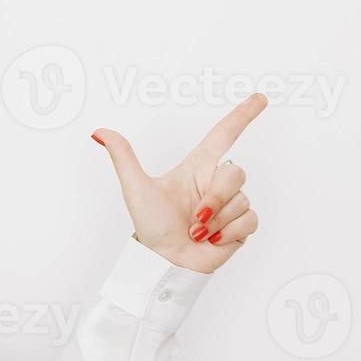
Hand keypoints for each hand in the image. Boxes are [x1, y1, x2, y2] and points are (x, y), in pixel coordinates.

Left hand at [92, 93, 267, 272]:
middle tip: (195, 218)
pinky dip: (229, 232)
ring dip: (217, 220)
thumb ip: (123, 157)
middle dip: (215, 197)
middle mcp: (215, 183)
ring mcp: (230, 205)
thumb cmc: (151, 226)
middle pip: (235, 173)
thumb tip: (99, 132)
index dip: (242, 115)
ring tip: (197, 232)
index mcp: (197, 168)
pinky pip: (250, 220)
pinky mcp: (241, 227)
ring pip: (241, 199)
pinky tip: (213, 240)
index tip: (260, 99)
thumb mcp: (135, 188)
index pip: (224, 135)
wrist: (165, 261)